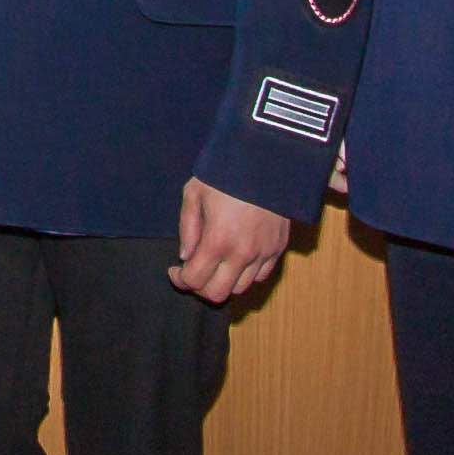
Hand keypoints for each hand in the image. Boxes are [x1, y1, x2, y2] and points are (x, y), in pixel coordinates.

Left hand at [172, 180, 294, 302]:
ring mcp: (263, 253)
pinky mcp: (278, 248)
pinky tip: (236, 259)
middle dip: (199, 288)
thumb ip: (187, 227)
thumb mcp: (194, 192)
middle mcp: (242, 253)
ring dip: (223, 282)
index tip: (175, 270)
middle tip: (194, 272)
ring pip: (240, 289)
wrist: (267, 160)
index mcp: (217, 240)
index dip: (180, 280)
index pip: (194, 280)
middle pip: (217, 294)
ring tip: (215, 266)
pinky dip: (245, 274)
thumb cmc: (226, 173)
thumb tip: (185, 256)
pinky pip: (260, 276)